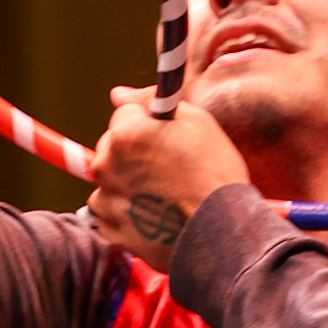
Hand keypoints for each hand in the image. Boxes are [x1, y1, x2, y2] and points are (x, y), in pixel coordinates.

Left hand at [87, 86, 248, 272]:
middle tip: (168, 168)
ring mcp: (106, 199)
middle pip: (113, 146)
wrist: (222, 234)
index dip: (148, 125)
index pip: (125, 113)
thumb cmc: (214, 176)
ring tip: (164, 195)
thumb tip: (117, 94)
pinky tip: (156, 214)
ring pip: (111, 180)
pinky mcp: (111, 230)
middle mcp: (106, 164)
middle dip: (134, 153)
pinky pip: (112, 212)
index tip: (166, 139)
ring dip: (128, 183)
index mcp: (125, 133)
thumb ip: (150, 102)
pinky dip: (128, 212)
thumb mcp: (196, 123)